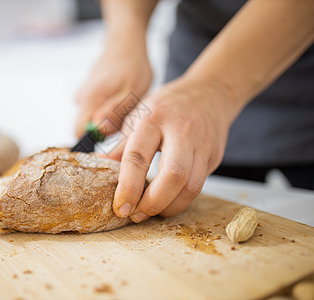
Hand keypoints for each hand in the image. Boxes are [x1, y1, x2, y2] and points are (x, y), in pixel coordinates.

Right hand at [75, 40, 152, 137]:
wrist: (126, 44)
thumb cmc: (133, 66)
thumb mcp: (132, 92)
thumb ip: (115, 113)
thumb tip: (99, 131)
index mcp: (89, 99)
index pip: (79, 134)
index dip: (94, 142)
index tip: (113, 140)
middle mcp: (81, 98)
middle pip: (87, 128)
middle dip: (106, 130)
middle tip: (127, 117)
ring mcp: (83, 95)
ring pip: (94, 120)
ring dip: (110, 119)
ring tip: (127, 105)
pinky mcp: (88, 94)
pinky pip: (96, 110)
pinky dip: (110, 110)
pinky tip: (121, 99)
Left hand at [108, 77, 240, 220]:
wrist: (208, 93)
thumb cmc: (166, 107)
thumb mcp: (138, 116)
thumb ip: (120, 145)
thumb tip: (100, 169)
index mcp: (153, 118)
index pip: (138, 156)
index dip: (128, 186)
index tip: (120, 207)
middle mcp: (180, 130)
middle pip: (172, 175)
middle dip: (153, 203)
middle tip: (137, 215)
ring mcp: (201, 144)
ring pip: (191, 186)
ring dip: (169, 207)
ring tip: (151, 212)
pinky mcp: (214, 157)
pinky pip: (198, 186)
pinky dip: (181, 201)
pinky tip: (167, 202)